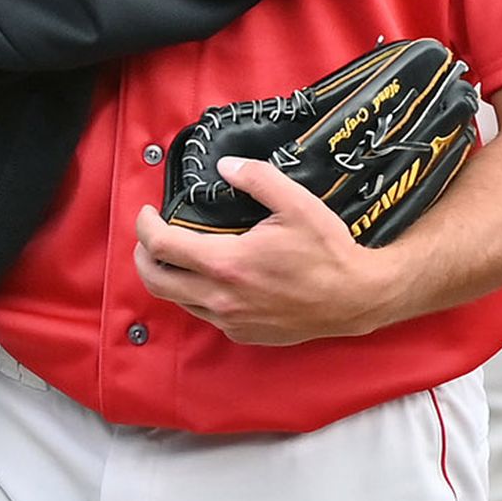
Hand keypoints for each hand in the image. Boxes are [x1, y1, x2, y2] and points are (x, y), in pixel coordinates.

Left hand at [133, 156, 399, 344]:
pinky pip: (206, 315)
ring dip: (169, 277)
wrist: (358, 298)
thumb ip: (256, 177)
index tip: (148, 212)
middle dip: (143, 255)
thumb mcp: (296, 203)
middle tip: (151, 235)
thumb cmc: (329, 251)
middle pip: (155, 281)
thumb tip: (225, 166)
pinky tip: (212, 277)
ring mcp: (232, 321)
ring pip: (178, 301)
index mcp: (227, 264)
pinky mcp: (245, 334)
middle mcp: (222, 298)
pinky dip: (196, 295)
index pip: (161, 247)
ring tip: (178, 254)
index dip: (145, 226)